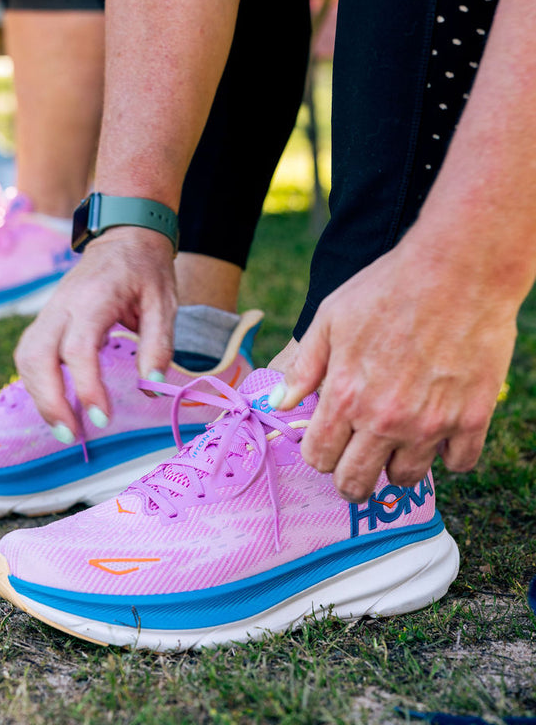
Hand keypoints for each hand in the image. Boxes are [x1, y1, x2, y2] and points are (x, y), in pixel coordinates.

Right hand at [15, 227, 176, 439]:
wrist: (125, 236)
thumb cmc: (146, 270)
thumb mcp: (164, 301)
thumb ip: (159, 343)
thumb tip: (151, 388)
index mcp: (93, 299)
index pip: (77, 349)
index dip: (86, 387)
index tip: (102, 420)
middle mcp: (62, 305)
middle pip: (37, 357)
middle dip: (49, 402)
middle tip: (73, 436)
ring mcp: (49, 311)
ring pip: (26, 357)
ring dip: (39, 396)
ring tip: (64, 428)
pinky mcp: (46, 319)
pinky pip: (29, 354)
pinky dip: (36, 383)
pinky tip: (56, 403)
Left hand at [280, 229, 516, 501]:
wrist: (455, 269)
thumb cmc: (388, 286)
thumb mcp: (330, 317)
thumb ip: (304, 365)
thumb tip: (280, 402)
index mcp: (345, 396)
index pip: (319, 457)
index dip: (319, 455)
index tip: (328, 445)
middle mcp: (384, 419)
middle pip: (357, 482)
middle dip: (351, 479)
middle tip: (358, 464)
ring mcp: (430, 424)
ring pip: (407, 478)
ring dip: (397, 465)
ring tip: (398, 440)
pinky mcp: (471, 419)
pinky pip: (458, 463)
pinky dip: (448, 453)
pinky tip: (440, 429)